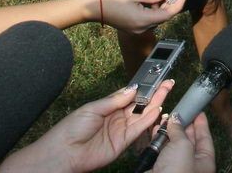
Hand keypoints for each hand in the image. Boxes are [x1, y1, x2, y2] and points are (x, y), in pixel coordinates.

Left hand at [0, 82, 171, 172]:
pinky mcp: (123, 143)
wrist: (64, 152)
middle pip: (139, 104)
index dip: (142, 87)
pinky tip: (157, 109)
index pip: (129, 95)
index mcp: (108, 106)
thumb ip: (114, 100)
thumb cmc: (72, 128)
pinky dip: (149, 120)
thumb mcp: (93, 108)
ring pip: (142, 115)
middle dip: (153, 93)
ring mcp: (121, 130)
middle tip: (167, 83)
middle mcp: (117, 117)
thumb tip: (132, 89)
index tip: (154, 78)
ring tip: (166, 91)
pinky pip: (139, 129)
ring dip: (154, 104)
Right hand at [98, 0, 186, 31]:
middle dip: (170, 4)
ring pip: (156, 18)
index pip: (168, 14)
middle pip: (163, 17)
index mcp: (143, 20)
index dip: (178, 5)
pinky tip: (150, 0)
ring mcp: (137, 29)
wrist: (92, 7)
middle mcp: (142, 28)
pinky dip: (152, 10)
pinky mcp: (133, 27)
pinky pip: (148, 20)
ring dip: (161, 7)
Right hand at [153, 112, 216, 172]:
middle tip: (179, 111)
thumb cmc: (177, 169)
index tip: (198, 111)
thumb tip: (174, 119)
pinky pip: (161, 150)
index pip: (205, 138)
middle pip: (189, 140)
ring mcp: (176, 166)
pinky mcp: (161, 167)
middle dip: (184, 125)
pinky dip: (159, 139)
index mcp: (204, 161)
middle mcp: (192, 164)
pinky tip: (157, 129)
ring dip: (169, 130)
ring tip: (166, 117)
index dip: (201, 124)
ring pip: (174, 144)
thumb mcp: (183, 145)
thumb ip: (179, 130)